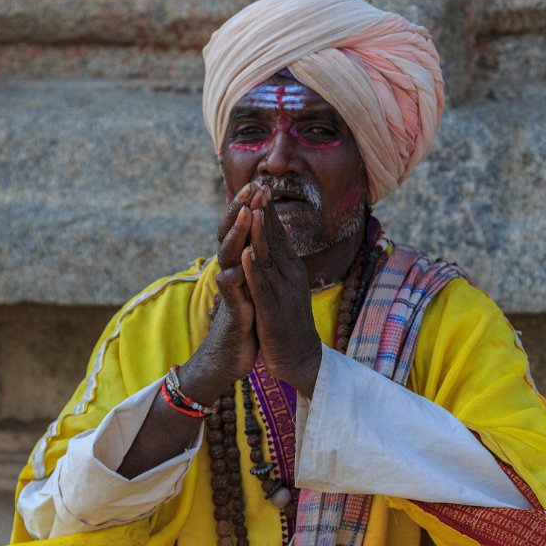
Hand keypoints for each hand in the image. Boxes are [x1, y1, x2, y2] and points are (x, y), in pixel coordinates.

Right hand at [182, 183, 266, 399]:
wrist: (231, 354)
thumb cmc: (247, 317)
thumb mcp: (255, 283)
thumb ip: (257, 259)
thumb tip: (269, 233)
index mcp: (240, 264)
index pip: (243, 230)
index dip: (250, 207)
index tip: (260, 184)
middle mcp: (231, 271)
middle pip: (231, 234)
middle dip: (241, 211)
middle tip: (250, 188)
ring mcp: (229, 289)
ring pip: (228, 256)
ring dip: (237, 235)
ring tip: (246, 215)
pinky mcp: (231, 310)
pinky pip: (229, 291)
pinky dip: (233, 278)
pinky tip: (236, 268)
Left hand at [242, 192, 321, 397]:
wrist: (301, 359)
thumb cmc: (288, 323)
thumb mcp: (285, 287)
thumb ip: (278, 263)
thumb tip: (273, 238)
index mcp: (291, 270)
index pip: (279, 234)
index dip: (269, 211)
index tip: (261, 186)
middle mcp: (290, 277)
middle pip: (275, 240)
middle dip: (265, 213)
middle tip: (259, 186)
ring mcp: (283, 294)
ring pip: (268, 259)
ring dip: (259, 234)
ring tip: (251, 210)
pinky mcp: (273, 313)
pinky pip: (261, 288)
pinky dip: (252, 270)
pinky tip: (244, 254)